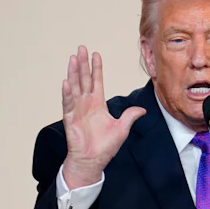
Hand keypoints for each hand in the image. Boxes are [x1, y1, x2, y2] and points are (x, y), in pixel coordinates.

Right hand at [61, 46, 145, 188]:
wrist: (93, 160)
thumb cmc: (105, 146)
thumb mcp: (122, 128)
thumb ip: (130, 116)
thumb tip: (142, 109)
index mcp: (98, 104)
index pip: (96, 81)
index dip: (96, 68)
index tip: (96, 54)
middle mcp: (86, 104)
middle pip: (84, 79)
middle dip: (83, 64)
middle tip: (81, 48)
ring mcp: (77, 110)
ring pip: (74, 87)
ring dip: (73, 73)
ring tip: (73, 58)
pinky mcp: (70, 119)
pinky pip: (68, 104)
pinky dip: (67, 94)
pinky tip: (66, 82)